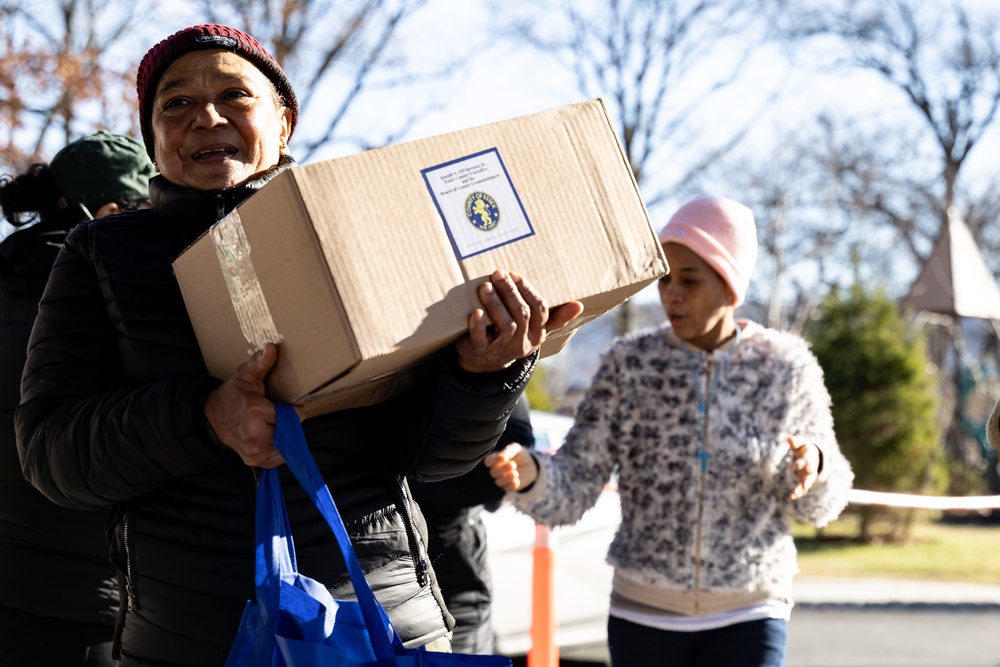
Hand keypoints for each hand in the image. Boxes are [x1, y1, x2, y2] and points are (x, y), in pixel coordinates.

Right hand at [204, 343, 285, 468]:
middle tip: (274, 415)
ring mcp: (256, 451)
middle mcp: (257, 436)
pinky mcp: (256, 461)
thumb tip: (272, 347)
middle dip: (288, 422)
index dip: (292, 409)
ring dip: (284, 435)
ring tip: (269, 425)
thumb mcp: (244, 377)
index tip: (282, 404)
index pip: (295, 415)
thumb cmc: (230, 397)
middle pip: (292, 430)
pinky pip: (279, 456)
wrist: (209, 420)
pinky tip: (268, 436)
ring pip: (287, 443)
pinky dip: (278, 447)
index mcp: (257, 412)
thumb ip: (260, 363)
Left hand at [457, 270, 583, 372]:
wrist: (484, 362)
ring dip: (495, 304)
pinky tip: (476, 312)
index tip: (515, 274)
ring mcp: (502, 348)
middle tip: (498, 274)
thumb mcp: (534, 329)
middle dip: (511, 292)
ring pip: (505, 325)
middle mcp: (522, 342)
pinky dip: (479, 325)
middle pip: (521, 315)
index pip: (539, 310)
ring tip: (486, 287)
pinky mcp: (481, 351)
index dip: (528, 291)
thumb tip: (580, 305)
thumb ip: (555, 317)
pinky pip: (481, 338)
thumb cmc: (512, 336)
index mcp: (537, 334)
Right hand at [484, 443, 537, 491]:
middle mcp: (497, 470)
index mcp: (495, 459)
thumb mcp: (516, 448)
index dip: (494, 461)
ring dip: (506, 478)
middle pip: (493, 472)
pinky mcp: (510, 486)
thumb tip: (502, 456)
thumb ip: (508, 450)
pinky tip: (517, 480)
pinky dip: (511, 485)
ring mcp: (503, 479)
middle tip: (513, 465)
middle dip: (502, 469)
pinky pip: (507, 489)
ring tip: (515, 473)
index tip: (504, 458)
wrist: (531, 464)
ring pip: (498, 482)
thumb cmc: (520, 454)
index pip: (488, 461)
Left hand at [788, 436, 820, 499]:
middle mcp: (811, 467)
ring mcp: (809, 475)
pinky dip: (797, 493)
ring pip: (807, 483)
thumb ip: (795, 441)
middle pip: (810, 474)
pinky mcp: (805, 480)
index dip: (798, 464)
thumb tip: (789, 438)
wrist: (811, 454)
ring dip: (802, 489)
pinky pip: (802, 488)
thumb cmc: (803, 447)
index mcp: (810, 456)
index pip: (805, 460)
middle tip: (803, 486)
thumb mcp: (800, 443)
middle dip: (807, 480)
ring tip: (795, 494)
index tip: (790, 469)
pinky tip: (791, 497)